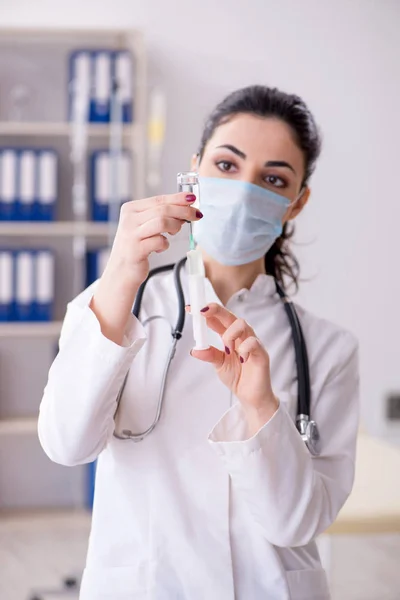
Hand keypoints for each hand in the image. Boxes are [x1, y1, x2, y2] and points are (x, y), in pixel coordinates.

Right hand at [91, 193, 200, 344]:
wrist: (121, 272)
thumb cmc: (136, 248)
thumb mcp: (144, 227)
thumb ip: (160, 215)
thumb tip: (185, 207)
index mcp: (130, 209)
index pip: (159, 199)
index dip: (178, 198)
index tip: (193, 199)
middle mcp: (129, 219)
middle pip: (163, 209)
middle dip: (183, 211)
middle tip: (196, 215)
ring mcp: (131, 234)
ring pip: (162, 222)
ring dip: (175, 226)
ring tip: (175, 232)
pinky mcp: (136, 250)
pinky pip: (159, 241)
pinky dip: (165, 244)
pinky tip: (161, 247)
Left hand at [189, 303, 278, 432]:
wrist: (251, 397)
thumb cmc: (238, 377)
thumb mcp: (219, 365)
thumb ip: (210, 355)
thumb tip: (195, 350)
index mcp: (230, 337)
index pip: (218, 319)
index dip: (206, 312)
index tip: (192, 308)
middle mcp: (241, 337)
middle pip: (230, 316)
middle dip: (217, 310)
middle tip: (203, 311)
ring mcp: (252, 343)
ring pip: (243, 325)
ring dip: (230, 333)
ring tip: (227, 349)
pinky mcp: (261, 354)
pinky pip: (254, 343)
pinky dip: (244, 348)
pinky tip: (241, 359)